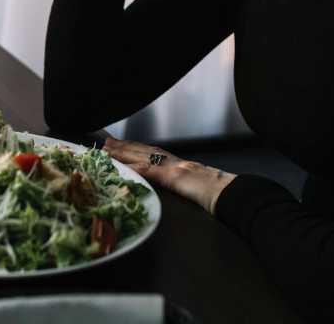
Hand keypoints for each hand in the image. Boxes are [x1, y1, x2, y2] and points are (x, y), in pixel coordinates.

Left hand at [102, 133, 236, 215]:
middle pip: (144, 150)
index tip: (119, 143)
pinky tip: (126, 166)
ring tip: (108, 150)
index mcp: (177, 162)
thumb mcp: (194, 183)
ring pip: (144, 156)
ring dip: (124, 152)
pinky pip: (153, 171)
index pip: (151, 152)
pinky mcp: (175, 176)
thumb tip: (172, 182)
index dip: (134, 147)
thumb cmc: (215, 191)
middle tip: (105, 142)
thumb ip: (180, 180)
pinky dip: (138, 167)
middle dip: (123, 146)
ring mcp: (174, 167)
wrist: (228, 191)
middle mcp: (173, 161)